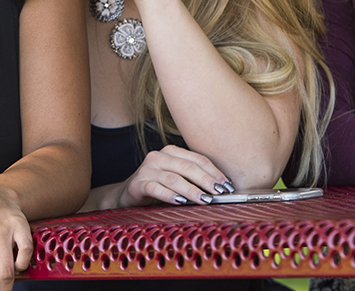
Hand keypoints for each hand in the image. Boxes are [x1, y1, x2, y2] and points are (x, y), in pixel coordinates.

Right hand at [116, 145, 233, 207]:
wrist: (127, 195)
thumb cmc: (158, 187)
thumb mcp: (176, 179)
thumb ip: (193, 179)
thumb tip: (221, 189)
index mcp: (171, 152)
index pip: (197, 159)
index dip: (214, 171)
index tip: (227, 185)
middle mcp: (158, 157)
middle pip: (187, 167)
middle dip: (206, 180)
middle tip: (220, 192)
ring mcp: (146, 169)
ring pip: (174, 178)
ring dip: (192, 190)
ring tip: (205, 199)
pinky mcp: (137, 184)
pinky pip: (156, 188)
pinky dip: (170, 195)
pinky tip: (181, 202)